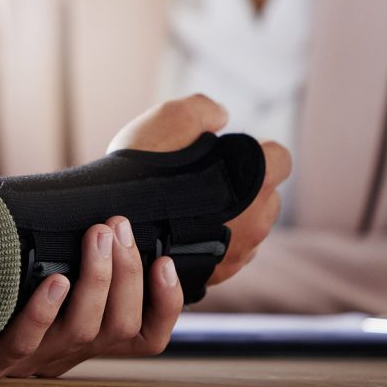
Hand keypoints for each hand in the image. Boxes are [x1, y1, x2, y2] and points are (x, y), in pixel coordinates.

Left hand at [0, 216, 182, 380]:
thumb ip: (79, 253)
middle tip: (117, 227)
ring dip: (96, 279)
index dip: (166, 304)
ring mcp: (31, 362)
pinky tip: (55, 280)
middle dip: (127, 274)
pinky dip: (44, 310)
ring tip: (97, 236)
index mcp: (88, 337)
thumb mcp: (47, 272)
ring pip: (82, 332)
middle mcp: (67, 353)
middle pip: (119, 328)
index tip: (164, 261)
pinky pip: (24, 342)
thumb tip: (113, 208)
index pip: (147, 336)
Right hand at [105, 93, 289, 284]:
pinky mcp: (215, 277)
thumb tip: (220, 116)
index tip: (226, 152)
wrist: (107, 226)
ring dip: (229, 220)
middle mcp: (257, 222)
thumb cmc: (139, 174)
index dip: (255, 151)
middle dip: (243, 189)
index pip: (279, 158)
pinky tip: (180, 234)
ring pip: (247, 231)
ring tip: (186, 211)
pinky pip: (224, 256)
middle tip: (201, 182)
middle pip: (266, 197)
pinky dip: (209, 244)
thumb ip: (204, 109)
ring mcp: (238, 255)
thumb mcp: (170, 118)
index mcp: (256, 182)